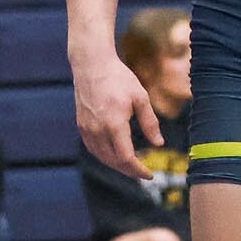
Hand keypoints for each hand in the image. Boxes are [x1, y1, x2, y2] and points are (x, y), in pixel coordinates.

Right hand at [71, 49, 158, 177]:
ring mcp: (87, 130)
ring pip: (102, 158)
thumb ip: (150, 122)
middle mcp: (97, 130)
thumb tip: (159, 144)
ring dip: (117, 166)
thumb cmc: (119, 78)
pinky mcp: (81, 127)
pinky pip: (93, 149)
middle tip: (144, 173)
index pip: (126, 158)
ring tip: (132, 166)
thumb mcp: (140, 97)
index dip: (139, 170)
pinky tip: (115, 155)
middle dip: (130, 171)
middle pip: (114, 162)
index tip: (150, 174)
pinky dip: (105, 157)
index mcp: (114, 124)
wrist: (92, 65)